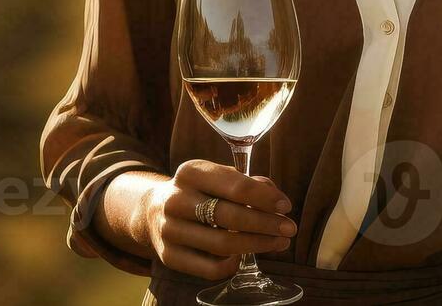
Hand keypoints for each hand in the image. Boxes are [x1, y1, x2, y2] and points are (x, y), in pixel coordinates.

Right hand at [140, 159, 297, 280]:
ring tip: (277, 243)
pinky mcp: (169, 256)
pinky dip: (232, 265)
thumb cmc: (199, 193)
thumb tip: (275, 199)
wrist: (153, 211)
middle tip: (289, 229)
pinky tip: (243, 257)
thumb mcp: (216, 177)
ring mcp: (169, 229)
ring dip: (257, 245)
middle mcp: (175, 199)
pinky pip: (209, 268)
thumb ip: (247, 184)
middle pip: (230, 216)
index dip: (265, 197)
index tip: (285, 206)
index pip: (235, 185)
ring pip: (222, 244)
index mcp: (190, 172)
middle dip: (266, 224)